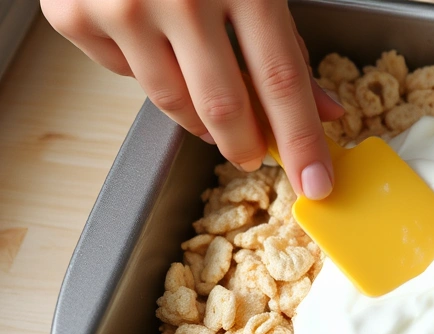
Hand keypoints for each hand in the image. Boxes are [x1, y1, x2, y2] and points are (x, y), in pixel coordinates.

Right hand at [41, 0, 345, 198]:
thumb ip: (288, 43)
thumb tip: (324, 112)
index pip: (281, 82)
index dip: (301, 141)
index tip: (316, 183)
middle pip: (224, 108)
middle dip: (247, 146)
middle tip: (254, 152)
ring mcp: (123, 8)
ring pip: (173, 104)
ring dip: (200, 118)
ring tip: (210, 100)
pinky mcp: (75, 15)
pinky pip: (126, 76)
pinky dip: (148, 71)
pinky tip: (156, 42)